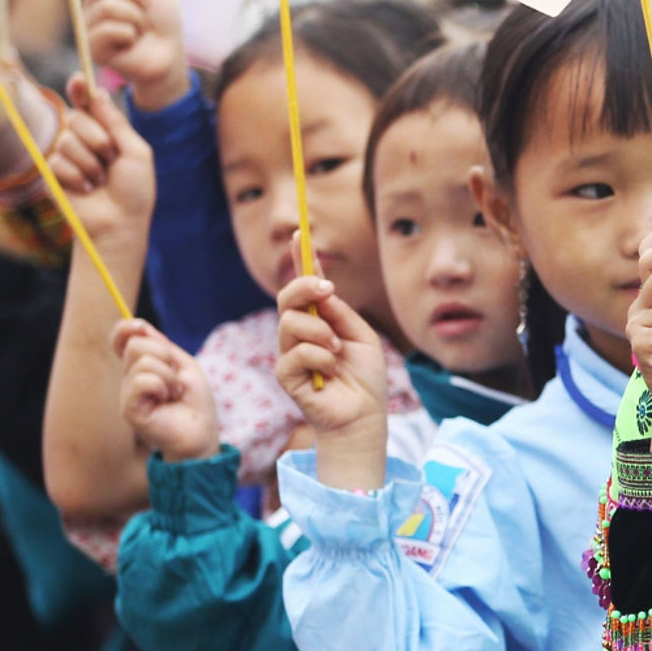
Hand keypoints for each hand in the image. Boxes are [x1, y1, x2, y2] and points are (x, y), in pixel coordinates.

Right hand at [47, 75, 155, 244]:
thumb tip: (99, 93)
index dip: (80, 89)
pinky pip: (56, 161)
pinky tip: (86, 190)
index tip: (78, 79)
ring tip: (100, 180)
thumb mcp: (136, 152)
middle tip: (110, 161)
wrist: (120, 223)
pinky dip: (76, 176)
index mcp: (106, 132)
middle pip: (77, 118)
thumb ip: (117, 123)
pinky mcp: (52, 172)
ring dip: (89, 163)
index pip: (88, 104)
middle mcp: (83, 139)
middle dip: (97, 139)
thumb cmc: (135, 191)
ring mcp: (66, 155)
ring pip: (65, 140)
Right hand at [81, 0, 187, 110]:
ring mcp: (90, 23)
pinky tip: (132, 41)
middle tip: (144, 8)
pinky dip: (130, 33)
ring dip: (134, 16)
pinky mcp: (93, 46)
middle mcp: (93, 1)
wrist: (169, 55)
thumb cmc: (163, 21)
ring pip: (107, 5)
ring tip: (140, 27)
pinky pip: (109, 28)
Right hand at [112, 320, 217, 461]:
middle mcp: (130, 378)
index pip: (121, 340)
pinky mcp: (129, 408)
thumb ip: (163, 347)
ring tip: (174, 392)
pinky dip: (161, 385)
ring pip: (142, 362)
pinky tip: (166, 399)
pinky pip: (142, 381)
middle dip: (163, 354)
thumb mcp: (185, 366)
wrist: (201, 432)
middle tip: (175, 377)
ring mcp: (127, 394)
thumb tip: (141, 327)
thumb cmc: (195, 403)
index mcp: (141, 367)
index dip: (125, 328)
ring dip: (168, 375)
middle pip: (135, 345)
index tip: (140, 326)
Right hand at [276, 266, 388, 488]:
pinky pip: (296, 352)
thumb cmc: (365, 378)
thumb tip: (323, 291)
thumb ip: (341, 313)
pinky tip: (330, 371)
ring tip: (337, 350)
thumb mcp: (362, 337)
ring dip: (320, 332)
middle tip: (328, 291)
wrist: (364, 416)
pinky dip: (320, 357)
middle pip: (287, 298)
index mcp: (320, 320)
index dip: (300, 261)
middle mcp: (300, 333)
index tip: (298, 234)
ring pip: (290, 323)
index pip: (305, 287)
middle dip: (305, 287)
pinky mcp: (285, 374)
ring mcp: (289, 353)